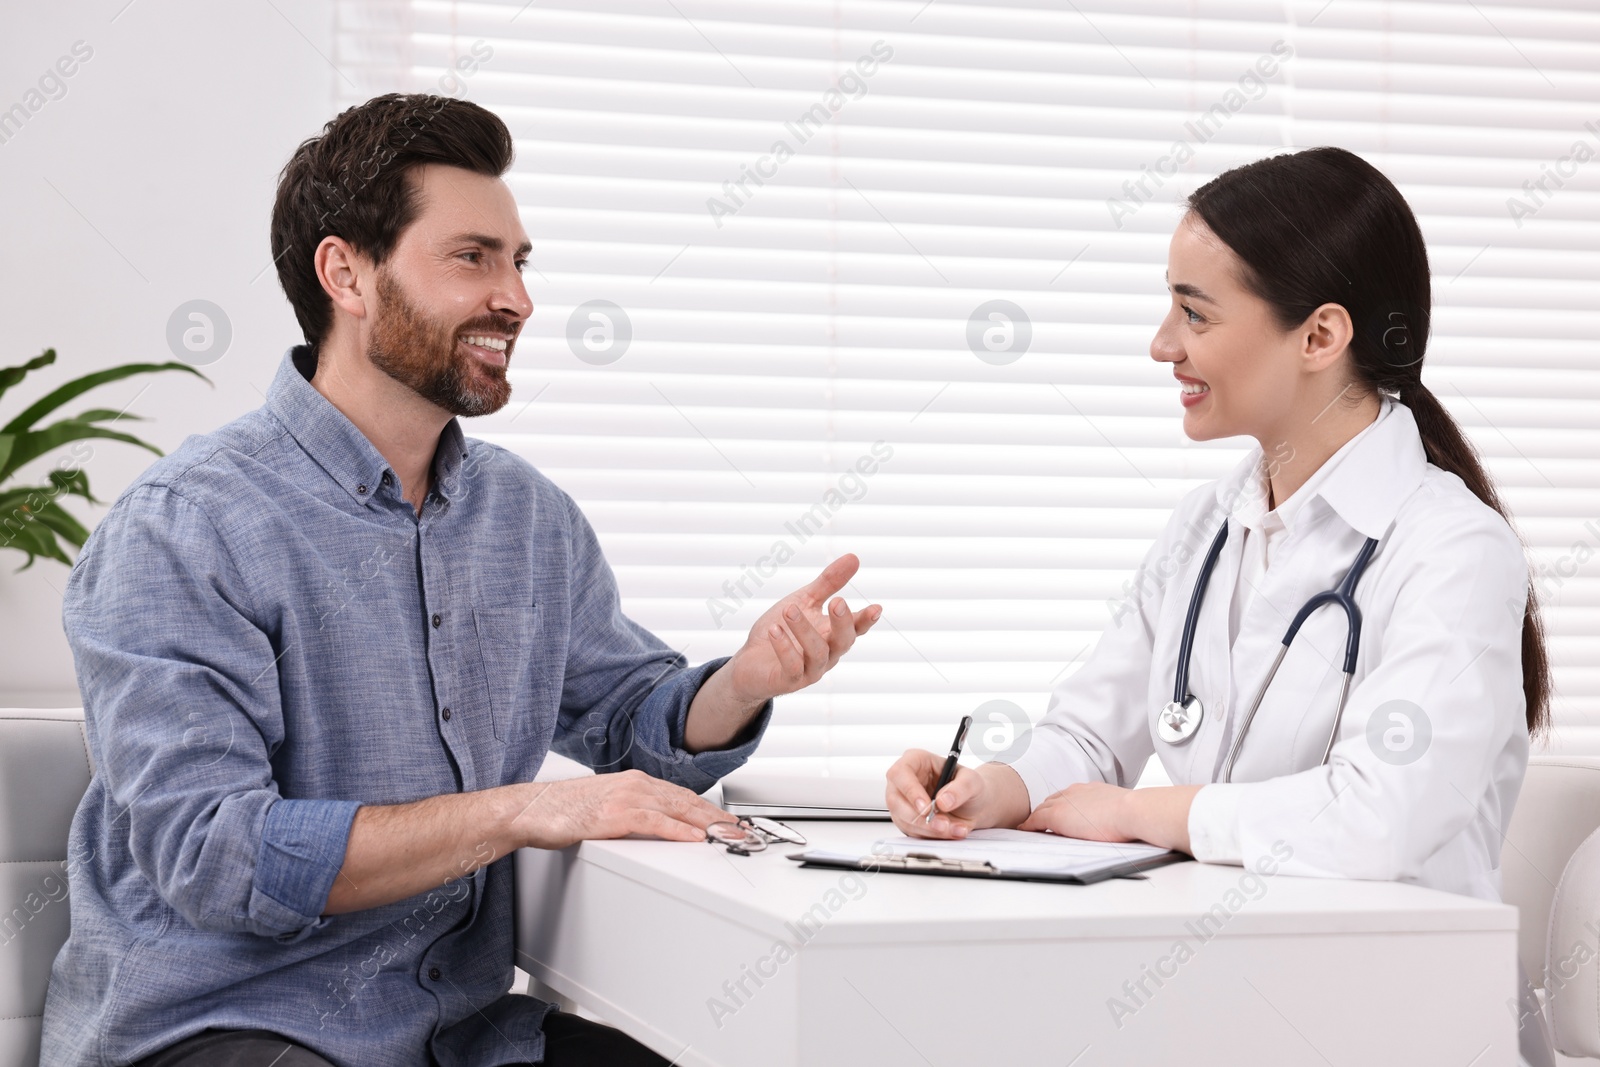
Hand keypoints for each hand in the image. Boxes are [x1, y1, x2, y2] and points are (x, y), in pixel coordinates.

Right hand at [513, 769, 731, 850]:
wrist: (532, 810)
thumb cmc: (563, 811)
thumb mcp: (606, 806)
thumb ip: (632, 812)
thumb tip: (654, 826)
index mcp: (635, 781)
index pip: (682, 795)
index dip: (709, 809)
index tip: (728, 821)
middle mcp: (635, 784)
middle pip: (688, 801)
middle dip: (718, 817)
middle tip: (741, 830)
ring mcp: (627, 797)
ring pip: (678, 809)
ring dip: (708, 824)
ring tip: (729, 835)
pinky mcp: (616, 814)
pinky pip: (656, 823)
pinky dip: (680, 831)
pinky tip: (695, 839)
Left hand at [723, 554, 881, 705]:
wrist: (750, 662)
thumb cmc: (783, 631)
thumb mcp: (805, 601)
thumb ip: (829, 583)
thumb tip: (854, 557)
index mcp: (833, 634)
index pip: (855, 627)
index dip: (866, 619)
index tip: (877, 608)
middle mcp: (827, 654)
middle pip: (843, 641)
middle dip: (842, 623)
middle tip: (837, 602)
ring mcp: (810, 670)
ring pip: (817, 652)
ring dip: (804, 630)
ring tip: (789, 609)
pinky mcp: (788, 681)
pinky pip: (792, 666)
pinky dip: (784, 648)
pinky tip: (775, 630)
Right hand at [885, 748, 1003, 838]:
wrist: (973, 804)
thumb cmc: (968, 785)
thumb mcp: (972, 780)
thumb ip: (960, 788)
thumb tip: (943, 801)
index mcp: (915, 761)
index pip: (900, 773)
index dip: (910, 791)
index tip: (926, 807)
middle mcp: (904, 781)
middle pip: (895, 800)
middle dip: (919, 818)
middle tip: (942, 824)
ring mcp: (903, 802)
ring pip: (904, 820)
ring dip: (929, 829)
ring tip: (953, 828)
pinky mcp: (907, 820)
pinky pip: (913, 832)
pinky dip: (932, 836)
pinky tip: (950, 831)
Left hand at [1018, 783, 1201, 851]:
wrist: (1132, 811)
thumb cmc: (1134, 813)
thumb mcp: (1121, 807)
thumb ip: (1113, 811)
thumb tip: (1120, 821)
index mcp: (1090, 790)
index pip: (1069, 796)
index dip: (1061, 805)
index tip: (1059, 812)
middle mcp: (1075, 792)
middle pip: (1052, 800)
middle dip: (1045, 809)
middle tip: (1038, 819)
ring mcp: (1064, 803)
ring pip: (1042, 809)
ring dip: (1035, 817)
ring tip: (1028, 826)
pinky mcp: (1057, 817)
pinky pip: (1036, 820)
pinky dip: (1028, 825)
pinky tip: (1024, 830)